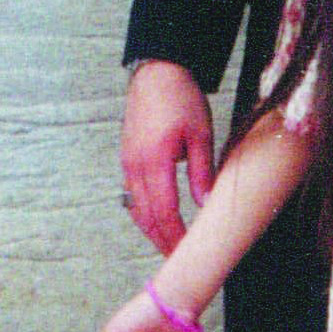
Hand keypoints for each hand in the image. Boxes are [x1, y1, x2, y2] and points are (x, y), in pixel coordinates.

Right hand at [121, 62, 215, 253]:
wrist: (157, 72)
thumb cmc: (181, 98)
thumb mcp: (201, 134)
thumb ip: (201, 171)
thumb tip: (205, 204)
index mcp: (154, 162)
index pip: (163, 212)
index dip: (174, 236)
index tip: (186, 252)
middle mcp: (134, 167)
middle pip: (145, 217)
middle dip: (161, 240)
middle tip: (178, 259)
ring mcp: (127, 163)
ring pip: (136, 208)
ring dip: (152, 229)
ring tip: (169, 244)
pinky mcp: (127, 158)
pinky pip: (133, 194)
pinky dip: (145, 212)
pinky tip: (158, 218)